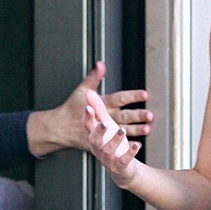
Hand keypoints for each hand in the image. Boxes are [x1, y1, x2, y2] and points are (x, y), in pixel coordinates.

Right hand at [27, 61, 152, 156]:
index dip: (132, 96)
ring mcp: (103, 131)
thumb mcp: (81, 90)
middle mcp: (104, 117)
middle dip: (137, 115)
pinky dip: (127, 146)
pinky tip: (138, 144)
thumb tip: (101, 63)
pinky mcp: (101, 141)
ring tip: (147, 129)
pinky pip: (116, 144)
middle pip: (124, 116)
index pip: (119, 98)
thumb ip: (94, 77)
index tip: (145, 94)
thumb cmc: (72, 108)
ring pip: (122, 130)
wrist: (61, 129)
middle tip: (150, 114)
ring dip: (135, 130)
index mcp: (101, 103)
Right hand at [84, 88, 142, 189]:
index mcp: (94, 136)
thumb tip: (89, 92)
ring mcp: (108, 159)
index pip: (88, 127)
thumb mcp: (106, 124)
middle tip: (104, 123)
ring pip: (108, 150)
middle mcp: (99, 148)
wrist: (122, 167)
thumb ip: (98, 109)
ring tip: (123, 130)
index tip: (88, 108)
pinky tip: (137, 144)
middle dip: (99, 131)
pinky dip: (130, 152)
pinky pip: (124, 160)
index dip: (88, 118)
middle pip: (95, 140)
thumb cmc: (112, 143)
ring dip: (115, 140)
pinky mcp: (120, 166)